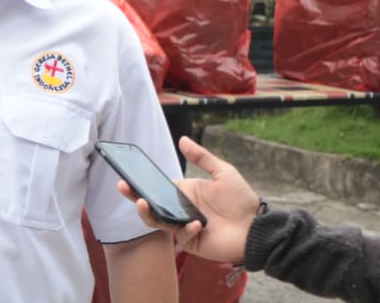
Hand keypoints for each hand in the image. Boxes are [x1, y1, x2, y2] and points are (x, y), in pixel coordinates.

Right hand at [116, 136, 260, 263]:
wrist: (257, 227)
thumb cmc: (241, 200)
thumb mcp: (223, 172)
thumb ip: (201, 157)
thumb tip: (182, 139)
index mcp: (185, 192)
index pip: (158, 187)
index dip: (143, 183)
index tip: (128, 175)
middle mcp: (181, 209)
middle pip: (152, 204)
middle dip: (135, 196)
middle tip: (123, 187)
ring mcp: (185, 226)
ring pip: (158, 221)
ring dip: (148, 213)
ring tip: (143, 204)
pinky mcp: (192, 241)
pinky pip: (181, 235)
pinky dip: (187, 228)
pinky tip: (198, 223)